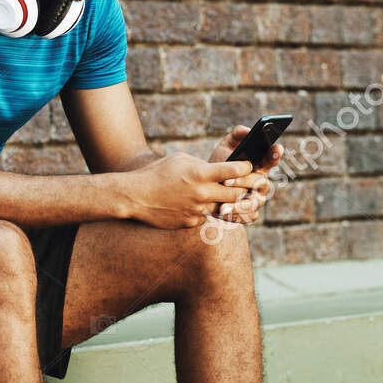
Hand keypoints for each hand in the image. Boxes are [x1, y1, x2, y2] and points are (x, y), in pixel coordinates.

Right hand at [122, 151, 254, 228]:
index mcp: (201, 173)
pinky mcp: (191, 222)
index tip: (247, 167)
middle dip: (242, 189)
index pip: (235, 171)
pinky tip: (195, 205)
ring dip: (225, 202)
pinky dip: (205, 212)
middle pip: (237, 194)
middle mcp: (202, 193)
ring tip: (219, 195)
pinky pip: (206, 217)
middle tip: (241, 185)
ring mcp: (197, 210)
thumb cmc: (158, 173)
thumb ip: (203, 165)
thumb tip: (220, 170)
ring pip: (224, 209)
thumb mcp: (181, 160)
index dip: (246, 168)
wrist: (135, 196)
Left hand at [208, 124, 284, 223]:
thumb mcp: (225, 147)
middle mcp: (263, 182)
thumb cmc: (219, 165)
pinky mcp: (251, 213)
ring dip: (239, 204)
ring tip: (223, 206)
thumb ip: (237, 135)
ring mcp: (258, 198)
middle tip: (225, 181)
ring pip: (255, 202)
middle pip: (259, 181)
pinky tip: (223, 213)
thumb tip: (248, 130)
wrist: (206, 189)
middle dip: (242, 181)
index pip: (272, 158)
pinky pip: (249, 216)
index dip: (275, 153)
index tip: (276, 148)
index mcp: (261, 164)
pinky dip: (236, 216)